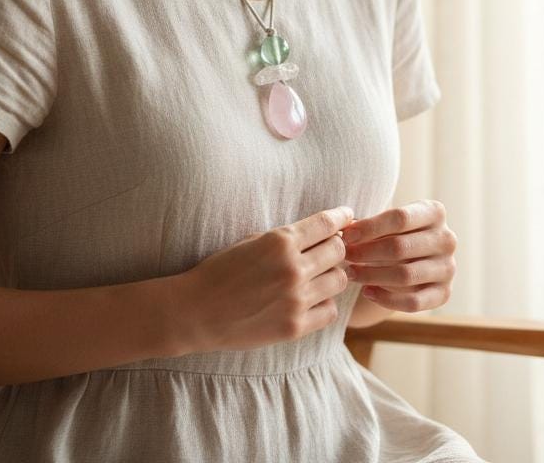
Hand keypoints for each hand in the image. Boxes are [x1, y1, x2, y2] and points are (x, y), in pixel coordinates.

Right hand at [177, 206, 352, 352]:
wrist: (195, 312)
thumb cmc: (220, 271)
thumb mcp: (251, 241)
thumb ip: (287, 238)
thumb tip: (323, 232)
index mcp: (280, 241)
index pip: (327, 223)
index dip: (341, 217)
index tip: (347, 216)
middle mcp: (293, 268)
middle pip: (339, 250)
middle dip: (338, 246)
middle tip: (330, 249)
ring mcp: (296, 299)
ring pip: (339, 280)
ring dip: (333, 275)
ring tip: (320, 276)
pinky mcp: (294, 326)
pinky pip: (330, 311)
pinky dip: (325, 303)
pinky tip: (311, 300)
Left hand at [340, 199, 456, 312]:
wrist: (413, 260)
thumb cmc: (394, 234)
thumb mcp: (385, 224)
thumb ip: (367, 226)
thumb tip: (345, 231)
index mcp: (435, 212)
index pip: (400, 218)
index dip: (369, 227)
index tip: (346, 235)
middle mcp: (447, 239)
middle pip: (400, 247)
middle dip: (366, 252)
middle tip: (344, 256)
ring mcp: (448, 268)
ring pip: (405, 275)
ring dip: (371, 275)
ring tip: (351, 273)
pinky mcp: (444, 293)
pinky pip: (413, 302)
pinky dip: (386, 299)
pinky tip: (367, 292)